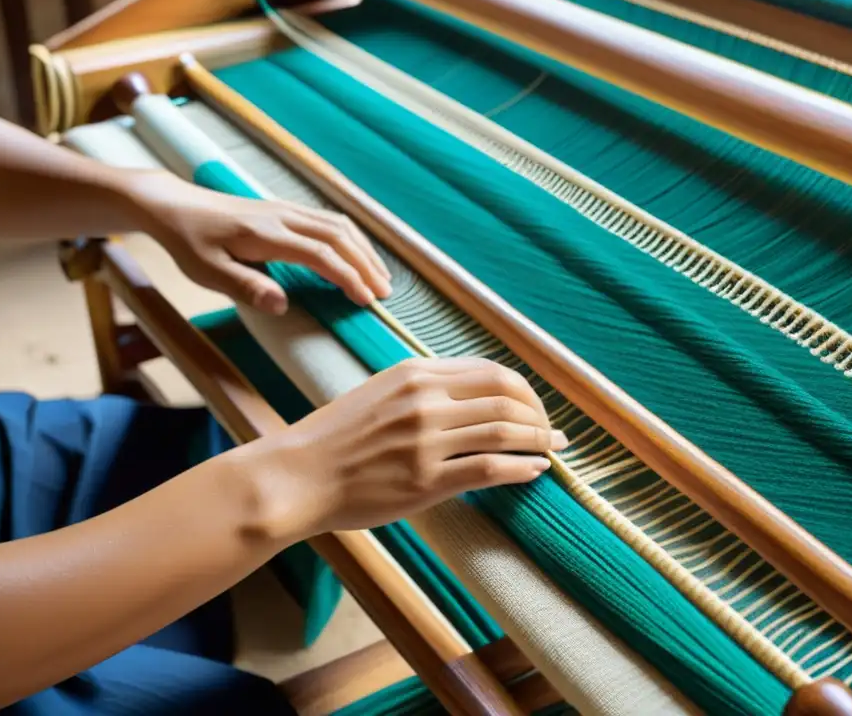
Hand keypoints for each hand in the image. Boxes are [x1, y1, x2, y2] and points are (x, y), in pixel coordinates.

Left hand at [126, 169, 391, 312]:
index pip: (321, 255)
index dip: (347, 277)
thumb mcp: (206, 272)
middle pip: (339, 237)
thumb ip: (245, 287)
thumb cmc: (189, 242)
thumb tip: (282, 304)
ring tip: (379, 276)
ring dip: (363, 250)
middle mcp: (284, 217)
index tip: (365, 300)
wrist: (175, 206)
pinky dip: (352, 239)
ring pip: (339, 225)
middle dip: (366, 265)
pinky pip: (330, 220)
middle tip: (383, 294)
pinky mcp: (286, 209)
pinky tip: (357, 254)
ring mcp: (287, 209)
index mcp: (267, 235)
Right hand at [243, 357, 567, 540]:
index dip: (525, 392)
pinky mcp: (424, 479)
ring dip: (538, 441)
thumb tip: (477, 397)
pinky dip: (521, 467)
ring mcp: (425, 439)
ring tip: (551, 451)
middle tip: (553, 434)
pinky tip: (534, 471)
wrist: (298, 475)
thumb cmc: (338, 438)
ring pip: (505, 430)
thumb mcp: (382, 393)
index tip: (536, 409)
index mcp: (416, 373)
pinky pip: (489, 467)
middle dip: (539, 416)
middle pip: (507, 398)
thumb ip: (427, 389)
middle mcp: (424, 400)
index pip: (492, 373)